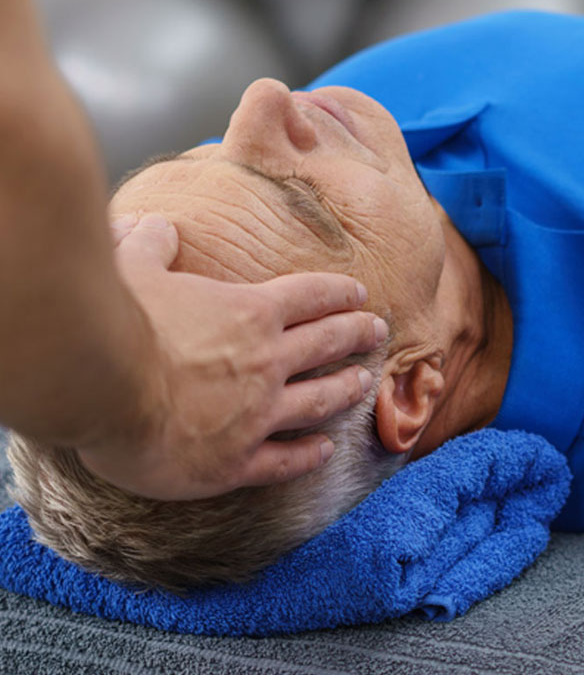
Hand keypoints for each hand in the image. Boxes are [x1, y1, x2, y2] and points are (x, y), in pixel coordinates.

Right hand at [76, 213, 386, 500]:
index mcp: (250, 313)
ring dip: (347, 389)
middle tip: (379, 330)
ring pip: (320, 401)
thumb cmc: (118, 324)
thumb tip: (155, 224)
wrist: (102, 388)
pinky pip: (286, 461)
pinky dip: (309, 455)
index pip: (311, 295)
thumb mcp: (132, 266)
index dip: (339, 292)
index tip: (359, 292)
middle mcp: (267, 362)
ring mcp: (258, 414)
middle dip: (359, 332)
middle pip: (329, 343)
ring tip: (365, 383)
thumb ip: (152, 244)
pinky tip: (325, 450)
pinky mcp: (237, 461)